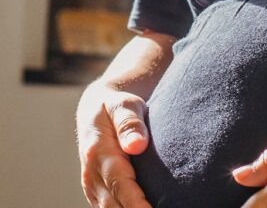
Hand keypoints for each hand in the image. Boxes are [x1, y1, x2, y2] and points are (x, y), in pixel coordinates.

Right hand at [75, 82, 151, 207]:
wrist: (94, 111)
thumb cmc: (116, 107)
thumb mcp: (124, 105)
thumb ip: (130, 123)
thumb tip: (137, 145)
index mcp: (98, 152)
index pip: (119, 183)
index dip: (135, 202)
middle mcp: (91, 174)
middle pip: (114, 204)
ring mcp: (92, 185)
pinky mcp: (97, 192)